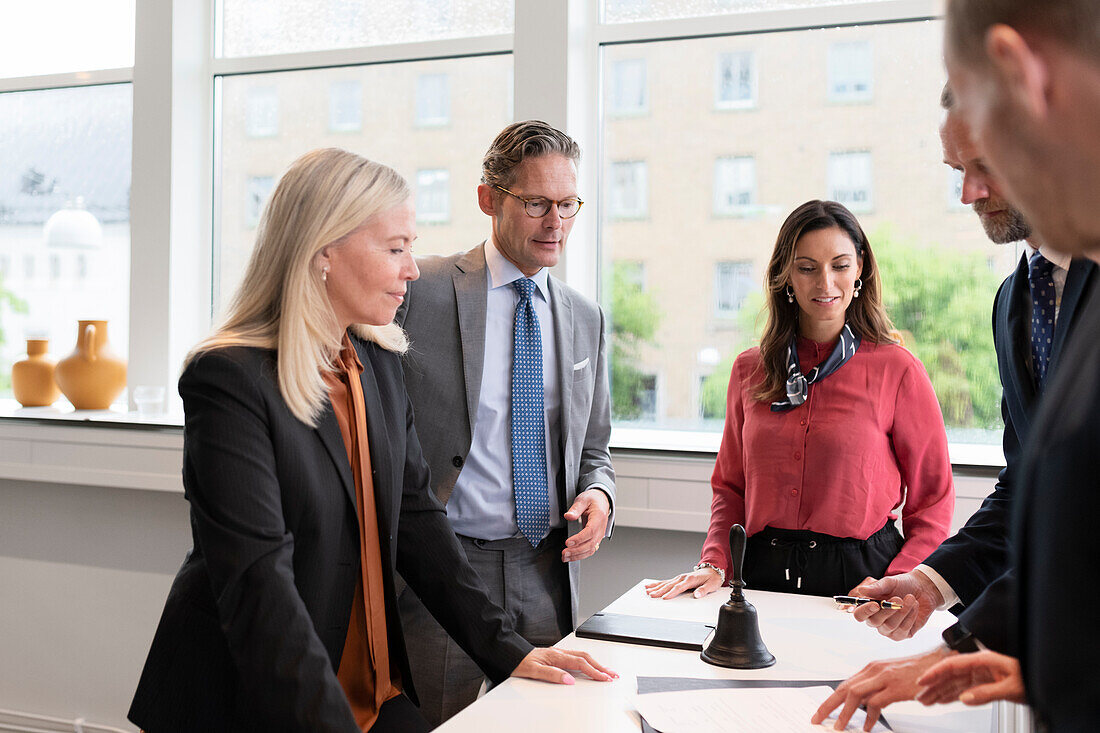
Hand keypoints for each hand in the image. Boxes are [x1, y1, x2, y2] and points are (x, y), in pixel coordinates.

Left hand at [511, 647, 618, 684]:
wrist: (509, 654)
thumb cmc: (519, 662)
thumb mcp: (534, 672)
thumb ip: (552, 675)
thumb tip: (569, 680)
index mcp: (556, 656)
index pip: (580, 664)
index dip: (594, 671)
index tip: (605, 678)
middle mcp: (559, 653)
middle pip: (585, 658)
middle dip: (601, 666)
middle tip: (613, 675)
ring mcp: (558, 653)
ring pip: (582, 656)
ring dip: (595, 663)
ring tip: (605, 671)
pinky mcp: (555, 655)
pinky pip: (576, 656)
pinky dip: (587, 661)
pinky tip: (589, 665)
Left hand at [562, 489, 609, 561]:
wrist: (601, 501)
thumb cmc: (593, 500)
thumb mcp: (583, 499)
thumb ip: (575, 508)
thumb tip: (568, 516)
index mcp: (599, 517)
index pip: (590, 531)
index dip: (579, 539)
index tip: (568, 542)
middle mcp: (601, 528)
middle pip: (590, 544)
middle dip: (576, 551)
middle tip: (564, 553)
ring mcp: (599, 535)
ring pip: (590, 550)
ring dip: (578, 555)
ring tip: (565, 557)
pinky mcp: (596, 539)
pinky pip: (590, 550)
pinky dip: (581, 555)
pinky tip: (571, 557)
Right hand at [644, 567, 723, 599]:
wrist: (712, 570)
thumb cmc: (712, 578)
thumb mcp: (711, 585)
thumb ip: (704, 590)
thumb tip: (697, 595)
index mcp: (690, 579)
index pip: (679, 587)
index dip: (671, 593)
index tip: (665, 598)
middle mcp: (683, 578)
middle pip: (669, 585)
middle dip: (659, 591)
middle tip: (651, 596)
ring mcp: (679, 578)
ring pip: (666, 583)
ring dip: (656, 587)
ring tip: (647, 591)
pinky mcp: (678, 579)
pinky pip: (666, 581)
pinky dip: (658, 584)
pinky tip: (651, 586)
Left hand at [810, 646, 953, 730]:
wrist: (939, 663)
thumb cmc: (916, 672)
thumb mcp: (891, 677)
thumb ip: (876, 688)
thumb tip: (864, 706)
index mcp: (871, 668)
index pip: (844, 685)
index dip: (830, 699)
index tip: (821, 711)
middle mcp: (874, 670)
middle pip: (843, 689)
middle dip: (828, 705)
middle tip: (817, 718)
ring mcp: (884, 678)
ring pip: (855, 695)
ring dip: (844, 713)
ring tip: (838, 727)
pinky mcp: (896, 687)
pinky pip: (875, 703)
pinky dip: (869, 717)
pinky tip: (868, 726)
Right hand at [847, 571, 943, 639]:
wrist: (922, 589)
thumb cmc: (901, 585)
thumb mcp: (889, 582)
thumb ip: (875, 587)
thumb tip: (862, 590)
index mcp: (868, 607)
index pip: (859, 615)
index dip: (865, 611)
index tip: (875, 604)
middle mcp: (875, 620)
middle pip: (873, 622)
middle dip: (887, 610)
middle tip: (898, 598)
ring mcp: (887, 629)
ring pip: (889, 626)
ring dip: (902, 611)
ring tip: (910, 598)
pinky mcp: (901, 634)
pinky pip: (903, 629)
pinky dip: (910, 616)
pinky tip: (914, 606)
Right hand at [915, 650, 1024, 705]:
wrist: (1048, 679)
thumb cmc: (1033, 676)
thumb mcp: (1012, 687)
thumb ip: (987, 693)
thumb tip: (966, 698)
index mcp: (984, 660)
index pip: (953, 664)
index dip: (935, 672)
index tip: (923, 680)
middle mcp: (981, 666)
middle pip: (951, 675)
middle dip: (934, 685)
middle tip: (921, 695)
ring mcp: (983, 675)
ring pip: (956, 683)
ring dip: (941, 691)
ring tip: (927, 700)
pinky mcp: (987, 684)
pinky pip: (965, 689)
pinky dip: (953, 695)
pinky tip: (944, 699)